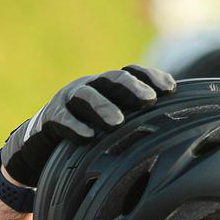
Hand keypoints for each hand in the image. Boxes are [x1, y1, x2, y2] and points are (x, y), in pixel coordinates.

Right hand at [0, 64, 175, 185]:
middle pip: (112, 80)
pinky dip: (75, 126)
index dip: (150, 77)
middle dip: (131, 88)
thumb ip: (137, 123)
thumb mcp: (112, 127)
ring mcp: (67, 100)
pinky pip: (62, 119)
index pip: (131, 73)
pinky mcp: (49, 118)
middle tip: (149, 100)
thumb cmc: (87, 136)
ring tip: (118, 122)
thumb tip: (177, 131)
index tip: (170, 89)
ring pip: (87, 96)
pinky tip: (88, 136)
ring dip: (103, 107)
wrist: (42, 147)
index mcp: (107, 87)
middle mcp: (90, 87)